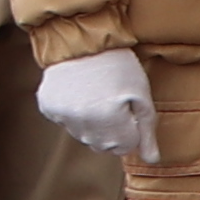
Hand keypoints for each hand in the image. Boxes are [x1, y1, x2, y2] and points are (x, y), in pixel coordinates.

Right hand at [35, 49, 159, 162]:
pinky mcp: (48, 107)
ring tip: (95, 96)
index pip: (124, 147)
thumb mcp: (141, 95)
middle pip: (102, 146)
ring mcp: (62, 117)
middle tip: (112, 102)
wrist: (83, 39)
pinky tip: (78, 93)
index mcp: (110, 123)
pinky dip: (72, 113)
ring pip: (82, 136)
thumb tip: (152, 160)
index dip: (130, 129)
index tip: (129, 109)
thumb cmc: (119, 65)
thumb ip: (147, 130)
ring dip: (91, 124)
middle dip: (111, 131)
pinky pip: (63, 122)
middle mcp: (83, 125)